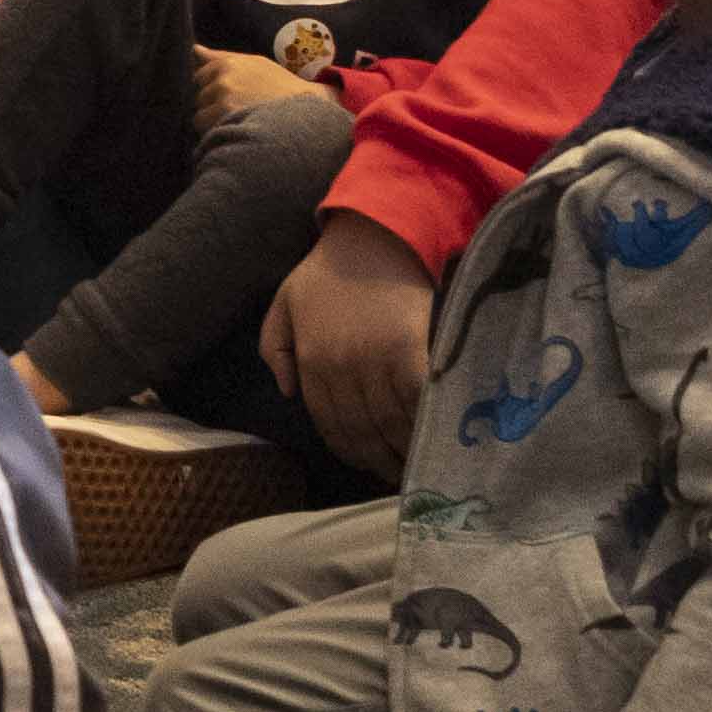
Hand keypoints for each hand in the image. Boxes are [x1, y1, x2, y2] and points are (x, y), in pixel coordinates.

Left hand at [194, 44, 317, 126]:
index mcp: (229, 64)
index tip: (236, 95)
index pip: (200, 77)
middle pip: (200, 97)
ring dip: (215, 121)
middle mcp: (224, 80)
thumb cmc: (282, 89)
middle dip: (214, 105)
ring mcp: (224, 100)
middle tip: (243, 109)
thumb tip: (195, 49)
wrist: (307, 116)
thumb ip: (221, 58)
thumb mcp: (256, 65)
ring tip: (243, 122)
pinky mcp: (225, 121)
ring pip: (200, 115)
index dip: (215, 89)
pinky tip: (239, 131)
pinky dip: (217, 133)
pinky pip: (205, 129)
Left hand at [260, 216, 438, 477]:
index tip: (368, 465)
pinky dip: (426, 422)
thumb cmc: (326, 271)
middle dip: (380, 460)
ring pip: (391, 421)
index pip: (329, 423)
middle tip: (399, 475)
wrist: (372, 236)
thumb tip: (288, 394)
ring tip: (420, 465)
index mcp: (310, 361)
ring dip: (406, 449)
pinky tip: (436, 436)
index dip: (350, 451)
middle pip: (363, 430)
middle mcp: (340, 368)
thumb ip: (276, 350)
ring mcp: (375, 360)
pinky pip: (417, 399)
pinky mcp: (410, 349)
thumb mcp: (283, 305)